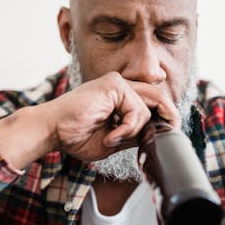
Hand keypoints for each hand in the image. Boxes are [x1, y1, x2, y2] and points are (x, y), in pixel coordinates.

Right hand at [46, 71, 179, 160]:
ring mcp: (117, 83)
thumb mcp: (113, 140)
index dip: (164, 115)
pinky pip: (136, 111)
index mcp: (119, 98)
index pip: (150, 102)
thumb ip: (133, 134)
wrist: (52, 130)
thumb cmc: (74, 136)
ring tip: (111, 140)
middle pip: (157, 97)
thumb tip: (155, 136)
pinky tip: (110, 136)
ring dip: (132, 132)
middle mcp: (120, 87)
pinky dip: (127, 129)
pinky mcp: (114, 84)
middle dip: (169, 115)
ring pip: (146, 109)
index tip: (169, 132)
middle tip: (172, 131)